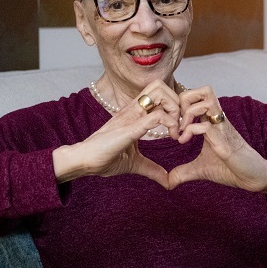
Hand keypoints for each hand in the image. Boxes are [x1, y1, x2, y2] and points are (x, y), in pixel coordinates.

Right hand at [53, 80, 181, 187]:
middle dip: (177, 102)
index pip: (159, 93)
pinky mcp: (130, 127)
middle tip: (180, 124)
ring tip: (176, 128)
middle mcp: (134, 109)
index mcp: (135, 114)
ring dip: (174, 108)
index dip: (174, 106)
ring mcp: (131, 116)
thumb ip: (152, 169)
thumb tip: (167, 181)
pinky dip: (170, 123)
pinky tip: (172, 137)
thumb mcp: (136, 163)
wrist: (86, 161)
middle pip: (161, 86)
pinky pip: (155, 116)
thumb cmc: (105, 158)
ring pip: (160, 92)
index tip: (179, 128)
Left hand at [167, 87, 266, 200]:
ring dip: (187, 112)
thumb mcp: (200, 169)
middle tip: (176, 121)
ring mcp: (222, 129)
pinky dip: (191, 130)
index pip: (197, 97)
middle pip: (203, 90)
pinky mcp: (225, 143)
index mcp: (212, 122)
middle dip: (184, 101)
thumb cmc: (230, 169)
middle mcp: (218, 121)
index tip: (172, 123)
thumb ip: (183, 172)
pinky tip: (184, 141)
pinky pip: (207, 126)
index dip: (180, 105)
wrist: (253, 179)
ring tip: (181, 130)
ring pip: (206, 100)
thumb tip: (168, 182)